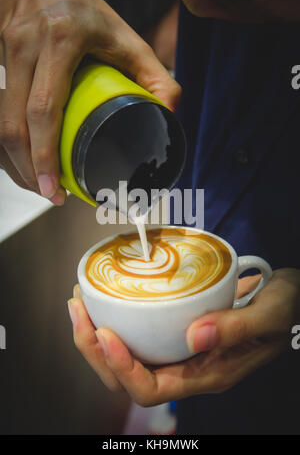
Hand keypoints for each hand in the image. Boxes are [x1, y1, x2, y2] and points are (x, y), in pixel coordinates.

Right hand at [0, 0, 179, 203]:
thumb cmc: (84, 11)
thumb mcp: (126, 37)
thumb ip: (155, 73)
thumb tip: (170, 112)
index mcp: (61, 40)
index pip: (44, 109)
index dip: (44, 154)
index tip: (54, 185)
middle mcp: (26, 47)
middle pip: (13, 124)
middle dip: (27, 169)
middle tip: (50, 194)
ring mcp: (6, 54)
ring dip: (15, 161)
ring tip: (38, 184)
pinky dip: (7, 144)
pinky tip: (22, 160)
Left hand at [68, 268, 299, 405]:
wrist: (292, 302)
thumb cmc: (287, 312)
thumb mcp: (270, 316)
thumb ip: (237, 328)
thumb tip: (194, 336)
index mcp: (207, 375)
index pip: (152, 389)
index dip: (123, 367)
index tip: (106, 332)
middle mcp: (188, 367)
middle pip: (128, 376)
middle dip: (95, 348)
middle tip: (79, 309)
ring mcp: (181, 349)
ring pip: (128, 355)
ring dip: (97, 333)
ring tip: (81, 301)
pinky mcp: (178, 329)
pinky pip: (138, 333)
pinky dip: (116, 317)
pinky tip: (107, 295)